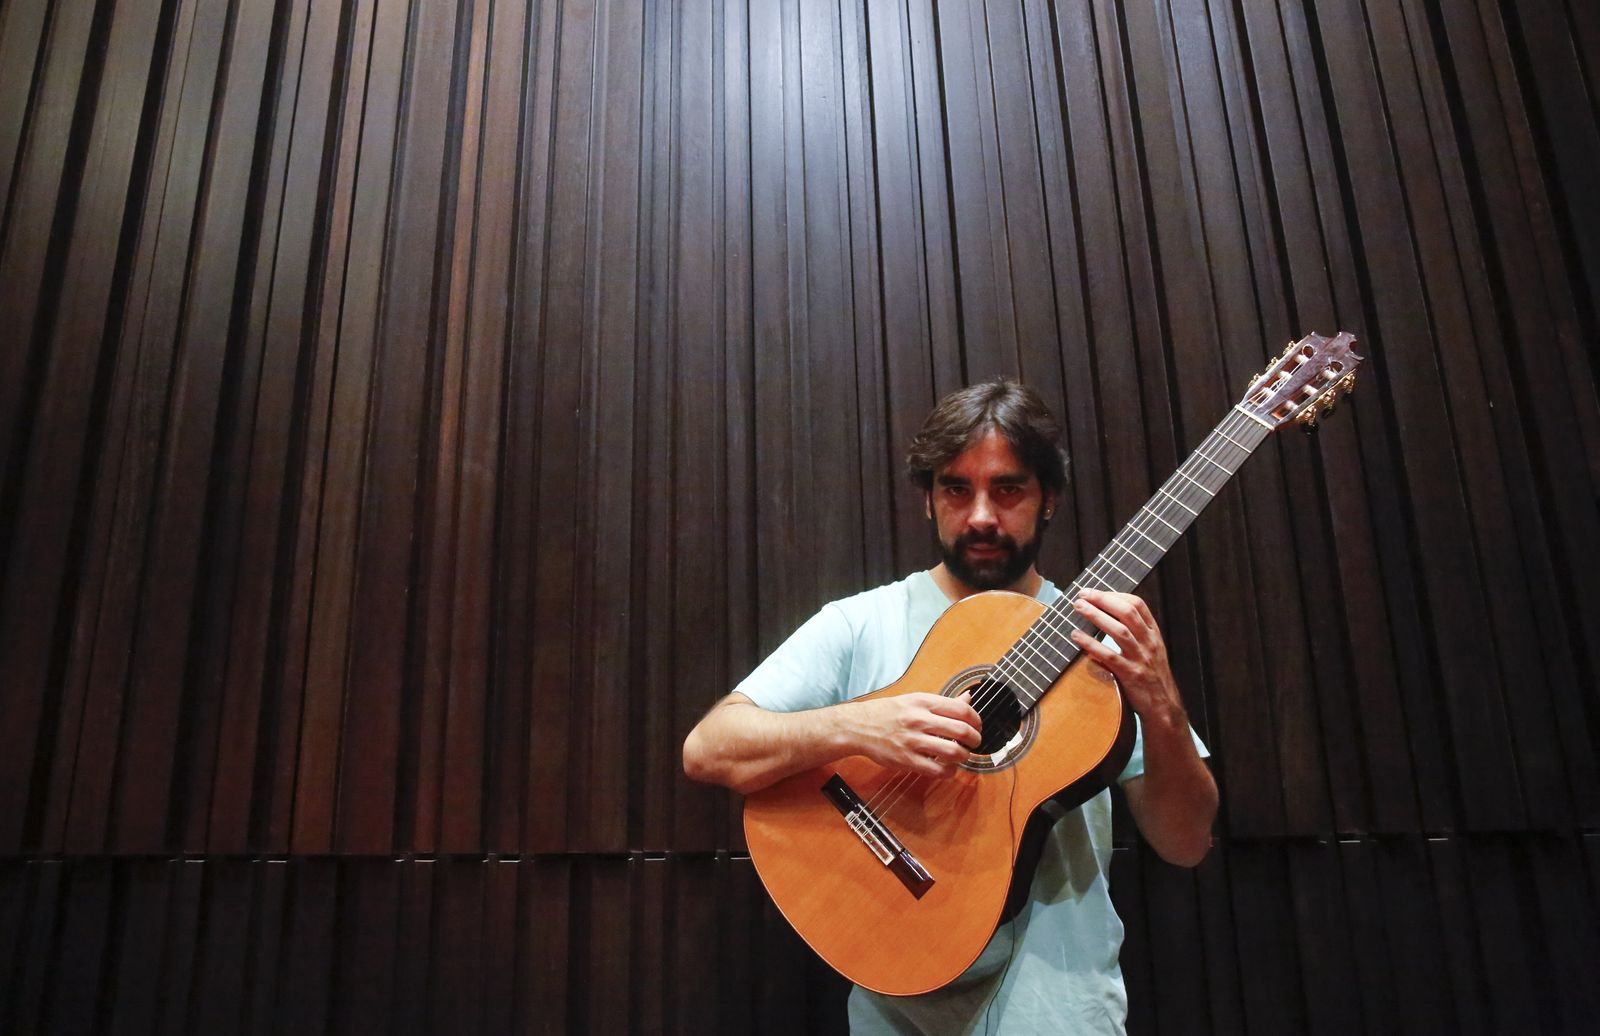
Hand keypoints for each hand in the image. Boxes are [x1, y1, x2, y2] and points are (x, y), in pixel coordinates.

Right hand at [848, 691, 982, 778]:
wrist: (859, 726)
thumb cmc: (888, 713)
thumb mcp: (915, 700)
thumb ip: (943, 702)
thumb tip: (968, 697)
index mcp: (923, 702)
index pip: (961, 709)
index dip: (976, 720)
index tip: (977, 726)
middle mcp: (919, 720)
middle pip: (961, 730)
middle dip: (975, 739)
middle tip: (974, 742)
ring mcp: (913, 741)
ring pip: (953, 752)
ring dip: (964, 756)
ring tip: (961, 755)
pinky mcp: (907, 760)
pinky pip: (937, 770)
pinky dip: (949, 771)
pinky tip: (947, 767)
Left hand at [1067, 589, 1185, 724]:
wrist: (1163, 706)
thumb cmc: (1151, 676)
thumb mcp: (1150, 650)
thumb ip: (1135, 633)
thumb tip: (1106, 614)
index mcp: (1153, 634)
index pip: (1138, 605)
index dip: (1115, 594)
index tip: (1096, 592)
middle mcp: (1149, 643)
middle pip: (1128, 613)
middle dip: (1104, 600)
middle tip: (1083, 594)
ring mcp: (1141, 659)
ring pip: (1120, 631)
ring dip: (1097, 616)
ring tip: (1078, 607)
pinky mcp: (1131, 675)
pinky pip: (1109, 656)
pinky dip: (1091, 644)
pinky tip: (1076, 636)